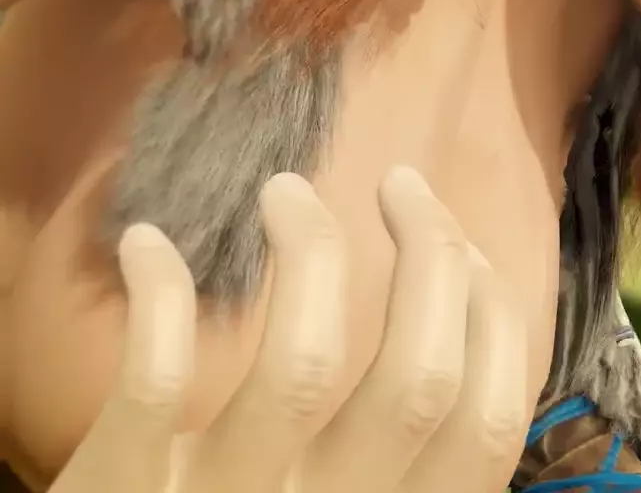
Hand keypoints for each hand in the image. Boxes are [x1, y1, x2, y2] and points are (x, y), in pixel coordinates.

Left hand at [48, 167, 528, 492]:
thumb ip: (406, 457)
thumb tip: (455, 314)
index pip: (489, 422)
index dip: (492, 319)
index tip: (468, 248)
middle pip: (417, 381)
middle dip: (431, 257)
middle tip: (402, 185)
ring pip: (302, 368)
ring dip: (310, 252)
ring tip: (287, 190)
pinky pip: (155, 382)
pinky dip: (157, 296)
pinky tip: (146, 243)